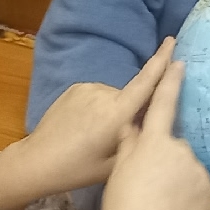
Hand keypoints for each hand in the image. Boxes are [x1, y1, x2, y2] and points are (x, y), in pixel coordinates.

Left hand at [0, 43, 176, 209]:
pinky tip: (86, 127)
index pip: (146, 82)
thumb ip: (139, 138)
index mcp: (116, 114)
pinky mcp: (75, 88)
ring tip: (97, 137)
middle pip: (131, 96)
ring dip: (114, 110)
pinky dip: (100, 107)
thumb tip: (151, 120)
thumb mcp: (115, 163)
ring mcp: (87, 88)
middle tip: (118, 138)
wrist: (37, 160)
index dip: (161, 60)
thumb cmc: (78, 168)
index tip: (171, 41)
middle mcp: (103, 93)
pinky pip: (98, 95)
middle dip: (132, 111)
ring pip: (114, 97)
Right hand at [98, 53, 209, 209]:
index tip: (180, 60)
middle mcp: (181, 149)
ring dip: (183, 182)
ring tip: (166, 207)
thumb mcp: (117, 171)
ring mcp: (199, 170)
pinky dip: (194, 198)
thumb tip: (133, 125)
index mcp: (153, 141)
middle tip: (154, 189)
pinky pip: (203, 190)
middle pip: (178, 149)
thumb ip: (128, 144)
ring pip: (192, 171)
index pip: (163, 103)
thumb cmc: (121, 206)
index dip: (171, 80)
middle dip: (170, 163)